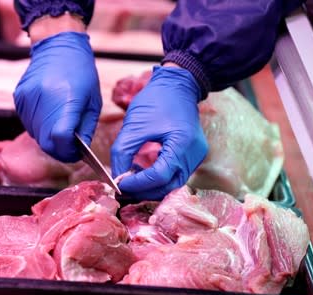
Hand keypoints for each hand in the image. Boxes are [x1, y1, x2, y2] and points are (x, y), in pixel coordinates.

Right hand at [13, 31, 101, 161]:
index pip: (61, 140)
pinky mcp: (19, 99)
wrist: (58, 46)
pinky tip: (49, 114)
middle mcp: (43, 102)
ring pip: (36, 135)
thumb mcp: (93, 102)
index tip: (75, 153)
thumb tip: (78, 151)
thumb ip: (85, 129)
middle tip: (68, 147)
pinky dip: (39, 126)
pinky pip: (29, 123)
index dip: (68, 153)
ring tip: (59, 126)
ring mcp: (28, 101)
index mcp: (66, 102)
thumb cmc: (81, 73)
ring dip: (48, 138)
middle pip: (46, 143)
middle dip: (59, 150)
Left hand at [111, 66, 207, 199]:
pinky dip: (158, 179)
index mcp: (182, 143)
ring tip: (131, 183)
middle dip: (144, 191)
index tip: (119, 184)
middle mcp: (194, 155)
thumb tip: (116, 178)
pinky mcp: (192, 157)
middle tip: (123, 189)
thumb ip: (122, 153)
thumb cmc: (156, 100)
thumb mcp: (134, 126)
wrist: (177, 85)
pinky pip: (175, 175)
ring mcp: (196, 157)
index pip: (159, 176)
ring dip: (151, 187)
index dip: (137, 184)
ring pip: (173, 184)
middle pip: (169, 186)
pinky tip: (142, 174)